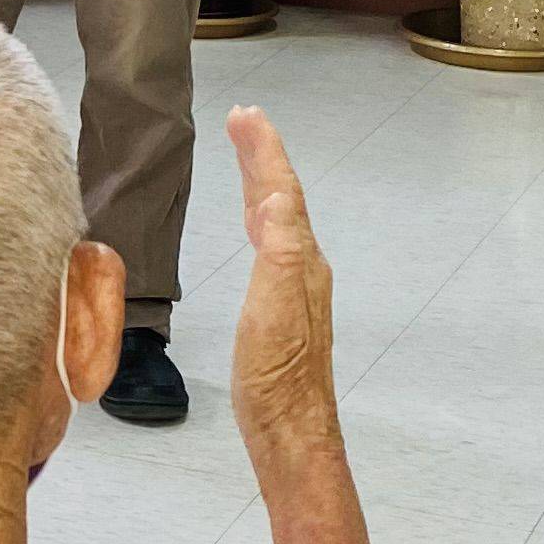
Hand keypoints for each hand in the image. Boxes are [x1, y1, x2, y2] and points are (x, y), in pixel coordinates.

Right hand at [225, 108, 340, 454]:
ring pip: (278, 219)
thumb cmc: (276, 371)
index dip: (264, 151)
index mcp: (301, 258)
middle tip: (242, 121)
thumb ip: (281, 247)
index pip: (283, 191)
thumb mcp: (276, 303)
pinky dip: (258, 217)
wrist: (288, 428)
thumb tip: (277, 195)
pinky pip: (270, 243)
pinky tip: (254, 225)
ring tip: (245, 156)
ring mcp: (293, 287)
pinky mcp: (277, 307)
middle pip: (283, 198)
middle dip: (262, 157)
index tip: (246, 114)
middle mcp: (302, 265)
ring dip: (261, 182)